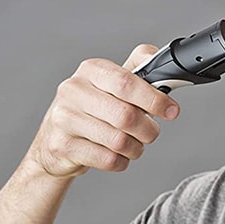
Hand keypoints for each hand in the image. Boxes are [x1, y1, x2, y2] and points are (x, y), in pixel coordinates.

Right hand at [26, 45, 179, 178]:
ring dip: (135, 148)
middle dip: (148, 129)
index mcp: (90, 70)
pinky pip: (107, 159)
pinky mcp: (62, 146)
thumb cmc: (91, 109)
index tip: (171, 111)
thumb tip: (163, 61)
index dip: (154, 99)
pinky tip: (117, 155)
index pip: (127, 82)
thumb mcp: (111, 83)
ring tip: (133, 145)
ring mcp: (64, 118)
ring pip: (118, 141)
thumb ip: (138, 70)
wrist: (53, 140)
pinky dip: (121, 162)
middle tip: (151, 133)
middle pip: (126, 115)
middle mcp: (73, 90)